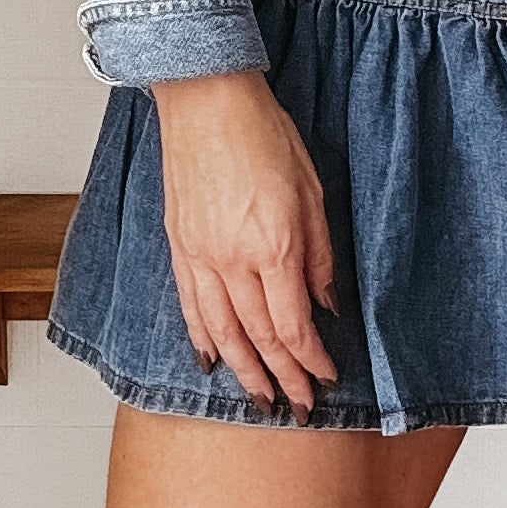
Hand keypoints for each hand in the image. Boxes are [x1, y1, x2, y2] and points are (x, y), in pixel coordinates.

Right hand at [148, 71, 340, 418]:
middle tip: (296, 408)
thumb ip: (320, 254)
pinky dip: (202, 339)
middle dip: (281, 378)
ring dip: (243, 371)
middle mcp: (233, 259)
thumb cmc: (263, 133)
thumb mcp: (312, 190)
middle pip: (259, 337)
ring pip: (221, 332)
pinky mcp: (179, 246)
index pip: (294, 324)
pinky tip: (212, 362)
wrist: (206, 99)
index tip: (328, 377)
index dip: (311, 358)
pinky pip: (190, 306)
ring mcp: (200, 255)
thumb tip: (326, 304)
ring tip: (259, 399)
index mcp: (273, 245)